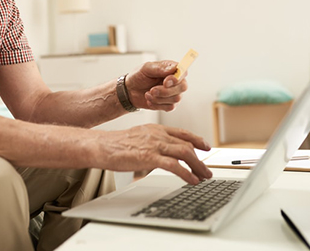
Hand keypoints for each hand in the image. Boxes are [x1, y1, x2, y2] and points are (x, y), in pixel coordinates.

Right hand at [96, 124, 211, 183]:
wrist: (103, 145)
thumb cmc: (117, 144)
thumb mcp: (139, 138)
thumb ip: (152, 142)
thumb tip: (160, 153)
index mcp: (156, 129)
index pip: (182, 133)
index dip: (197, 139)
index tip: (206, 146)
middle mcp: (158, 135)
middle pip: (187, 145)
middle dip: (201, 158)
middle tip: (207, 169)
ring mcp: (155, 145)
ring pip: (185, 153)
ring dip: (198, 166)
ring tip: (204, 176)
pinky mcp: (149, 157)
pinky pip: (174, 165)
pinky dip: (186, 173)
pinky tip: (191, 180)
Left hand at [125, 61, 187, 111]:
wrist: (130, 91)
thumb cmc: (139, 76)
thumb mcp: (146, 68)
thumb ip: (160, 68)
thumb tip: (174, 68)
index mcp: (171, 69)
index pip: (183, 72)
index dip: (177, 78)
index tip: (165, 82)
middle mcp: (175, 81)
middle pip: (183, 87)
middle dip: (166, 91)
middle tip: (152, 90)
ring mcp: (174, 93)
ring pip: (176, 99)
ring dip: (159, 98)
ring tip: (148, 94)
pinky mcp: (169, 103)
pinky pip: (170, 107)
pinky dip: (157, 105)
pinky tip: (150, 100)